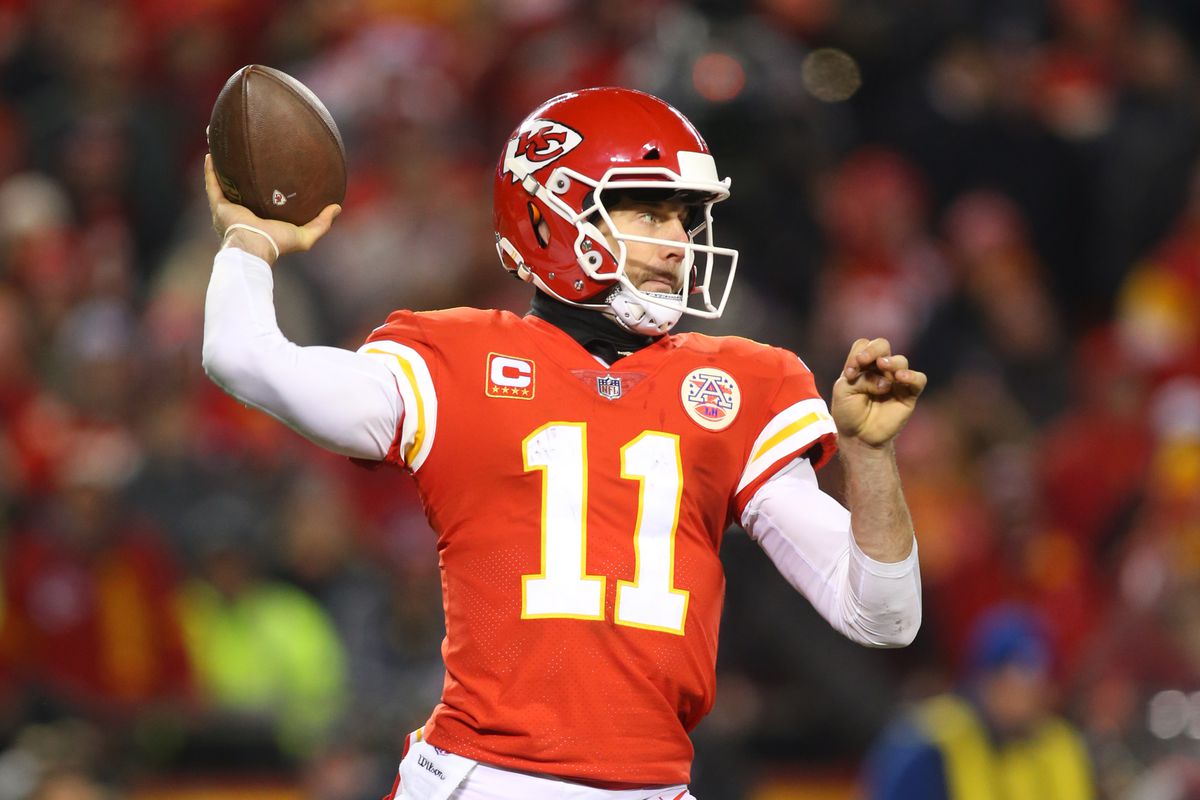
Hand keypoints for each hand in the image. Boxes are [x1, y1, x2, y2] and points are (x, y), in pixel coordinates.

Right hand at [204, 153, 340, 264]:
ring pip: (223, 182)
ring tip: (225, 147)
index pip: (262, 199)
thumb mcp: (305, 235)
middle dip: (241, 172)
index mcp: (260, 218)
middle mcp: (242, 212)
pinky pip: (212, 183)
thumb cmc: (278, 244)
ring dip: (222, 166)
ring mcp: (228, 208)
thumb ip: (322, 222)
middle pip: (241, 187)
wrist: (255, 247)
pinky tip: (212, 153)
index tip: (270, 169)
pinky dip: (211, 169)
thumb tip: (337, 207)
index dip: (264, 186)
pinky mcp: (218, 205)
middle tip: (246, 153)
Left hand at [831, 337, 926, 447]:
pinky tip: (900, 378)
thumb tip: (885, 380)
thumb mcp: (843, 391)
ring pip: (900, 360)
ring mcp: (895, 380)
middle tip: (863, 361)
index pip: (863, 345)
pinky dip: (912, 376)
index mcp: (862, 365)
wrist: (859, 436)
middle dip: (873, 350)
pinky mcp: (909, 394)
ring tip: (882, 369)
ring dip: (890, 363)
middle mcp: (880, 369)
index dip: (858, 354)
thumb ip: (860, 378)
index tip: (849, 373)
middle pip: (882, 345)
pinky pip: (919, 379)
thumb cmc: (848, 412)